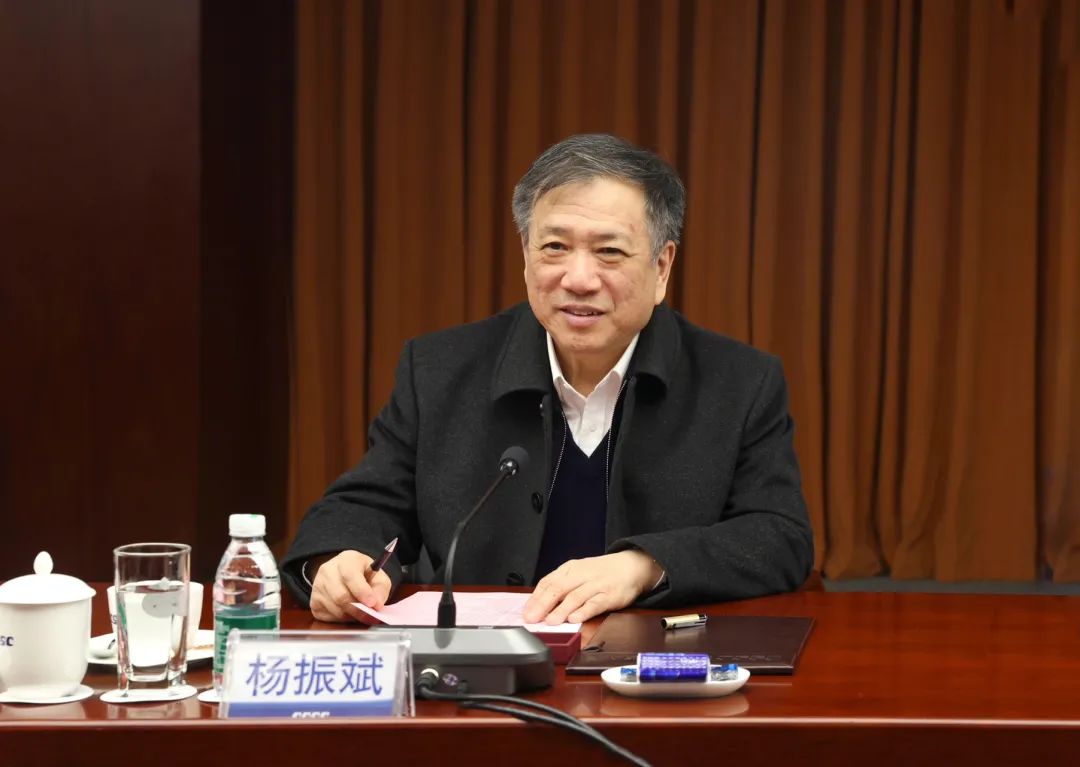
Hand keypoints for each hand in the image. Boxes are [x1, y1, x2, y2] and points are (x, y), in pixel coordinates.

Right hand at [309, 550, 391, 622]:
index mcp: (346, 559)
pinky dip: (341, 619)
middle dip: (358, 610)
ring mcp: (318, 586)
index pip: (350, 575)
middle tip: (371, 616)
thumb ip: (380, 588)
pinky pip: (328, 617)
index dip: (362, 591)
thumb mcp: (378, 576)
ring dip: (351, 616)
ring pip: (335, 609)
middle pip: (341, 596)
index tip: (373, 604)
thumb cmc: (363, 575)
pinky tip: (348, 612)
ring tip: (361, 612)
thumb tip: (377, 604)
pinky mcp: (314, 602)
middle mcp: (328, 571)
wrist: (343, 575)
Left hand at [522, 550, 661, 624]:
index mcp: (570, 569)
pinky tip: (574, 619)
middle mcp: (582, 575)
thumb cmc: (600, 573)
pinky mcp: (610, 595)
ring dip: (561, 610)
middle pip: (559, 588)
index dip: (536, 598)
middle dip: (543, 604)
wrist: (631, 566)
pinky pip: (595, 603)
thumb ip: (561, 586)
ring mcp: (596, 584)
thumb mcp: (578, 573)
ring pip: (576, 596)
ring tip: (550, 621)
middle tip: (532, 618)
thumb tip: (538, 605)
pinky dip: (584, 611)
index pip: (548, 582)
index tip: (526, 611)